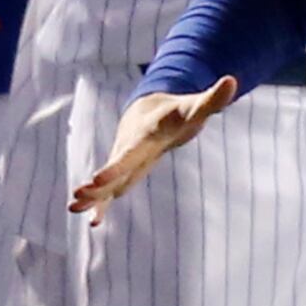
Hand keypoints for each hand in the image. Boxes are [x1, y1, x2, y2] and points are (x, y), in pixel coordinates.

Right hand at [69, 78, 237, 220]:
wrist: (149, 111)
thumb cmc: (176, 112)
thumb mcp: (196, 107)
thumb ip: (212, 99)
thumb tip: (233, 82)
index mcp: (144, 135)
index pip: (129, 152)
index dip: (115, 166)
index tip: (97, 178)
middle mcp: (129, 149)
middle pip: (114, 168)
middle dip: (97, 182)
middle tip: (78, 193)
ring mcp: (124, 162)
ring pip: (107, 181)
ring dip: (92, 196)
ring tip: (72, 207)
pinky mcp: (124, 173)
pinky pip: (111, 192)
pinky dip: (102, 205)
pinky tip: (93, 223)